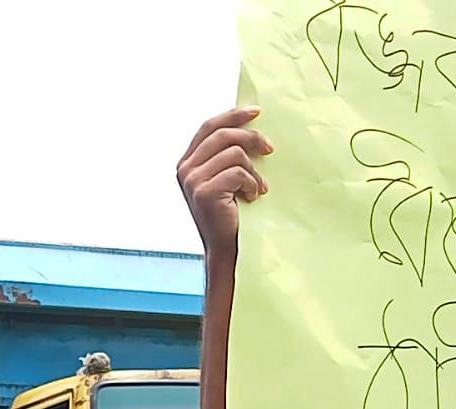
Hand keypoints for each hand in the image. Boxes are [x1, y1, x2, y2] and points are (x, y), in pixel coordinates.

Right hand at [176, 107, 271, 262]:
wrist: (228, 248)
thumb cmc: (231, 213)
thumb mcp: (225, 179)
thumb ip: (226, 155)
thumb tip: (250, 125)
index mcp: (187, 162)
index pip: (209, 127)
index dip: (233, 116)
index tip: (256, 112)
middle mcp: (185, 169)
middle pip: (222, 134)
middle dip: (251, 137)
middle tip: (270, 148)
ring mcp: (193, 181)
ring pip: (234, 153)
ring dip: (253, 170)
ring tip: (256, 187)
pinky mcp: (205, 192)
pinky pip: (238, 171)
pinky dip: (252, 183)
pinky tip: (252, 197)